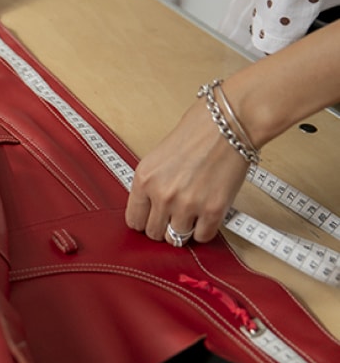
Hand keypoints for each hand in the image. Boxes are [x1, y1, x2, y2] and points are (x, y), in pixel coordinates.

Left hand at [125, 99, 250, 245]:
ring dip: (184, 230)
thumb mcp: (158, 158)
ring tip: (192, 215)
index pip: (134, 220)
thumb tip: (150, 209)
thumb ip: (152, 184)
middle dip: (164, 227)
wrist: (228, 125)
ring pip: (177, 238)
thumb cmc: (196, 134)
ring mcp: (188, 204)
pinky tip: (207, 215)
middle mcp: (162, 194)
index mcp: (144, 179)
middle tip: (175, 216)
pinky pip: (203, 236)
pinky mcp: (213, 210)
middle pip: (154, 233)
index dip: (145, 221)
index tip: (153, 219)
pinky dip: (205, 229)